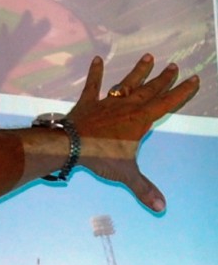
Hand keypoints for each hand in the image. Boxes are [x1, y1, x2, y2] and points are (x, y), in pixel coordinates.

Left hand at [67, 54, 198, 211]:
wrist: (70, 145)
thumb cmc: (100, 157)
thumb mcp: (126, 173)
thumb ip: (144, 188)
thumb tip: (161, 207)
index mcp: (140, 120)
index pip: (167, 103)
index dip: (181, 92)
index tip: (194, 78)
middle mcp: (127, 107)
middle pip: (149, 90)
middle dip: (163, 79)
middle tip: (173, 65)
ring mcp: (106, 103)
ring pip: (126, 84)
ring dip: (138, 72)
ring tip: (148, 57)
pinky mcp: (87, 103)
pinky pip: (92, 85)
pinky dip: (94, 72)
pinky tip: (96, 59)